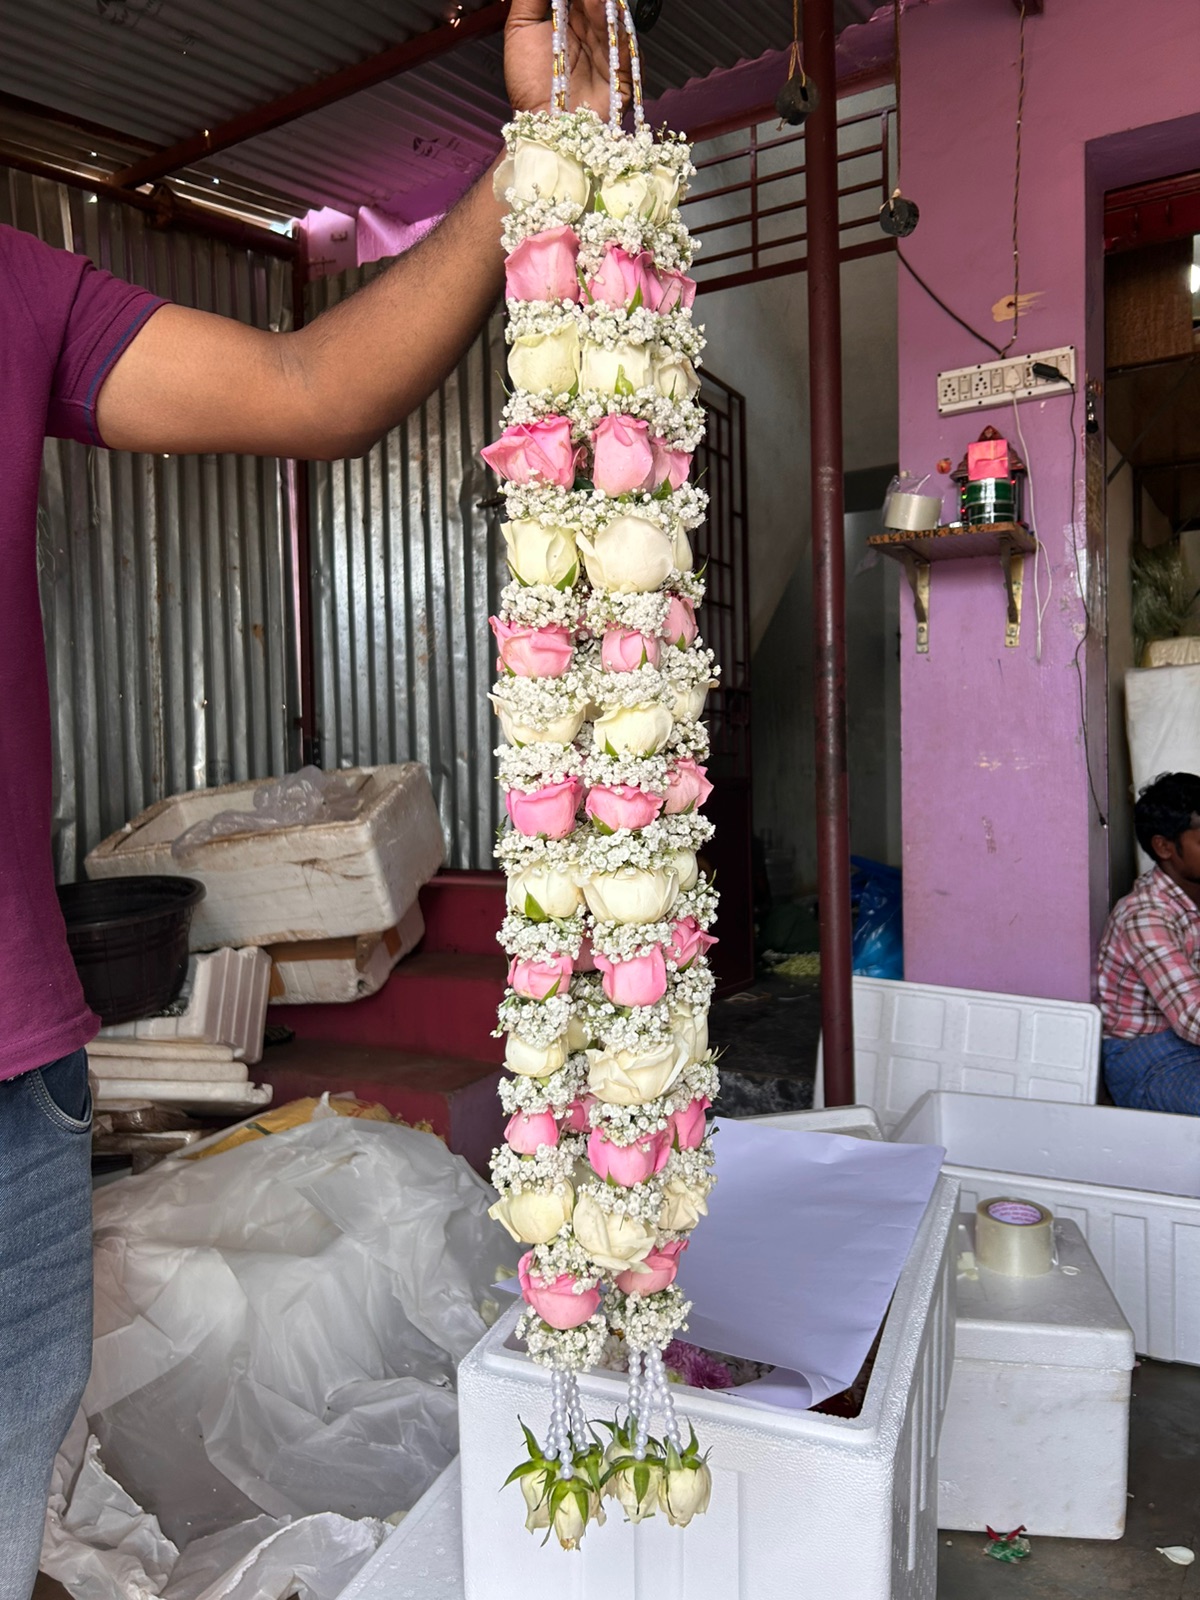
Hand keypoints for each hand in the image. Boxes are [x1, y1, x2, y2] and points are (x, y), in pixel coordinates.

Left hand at [505, 0, 630, 118]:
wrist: (541, 126)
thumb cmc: (528, 84)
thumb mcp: (520, 28)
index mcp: (568, 20)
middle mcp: (590, 33)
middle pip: (599, 2)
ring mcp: (607, 52)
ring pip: (613, 18)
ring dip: (603, 5)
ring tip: (592, 0)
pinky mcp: (622, 73)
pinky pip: (627, 47)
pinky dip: (620, 30)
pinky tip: (609, 13)